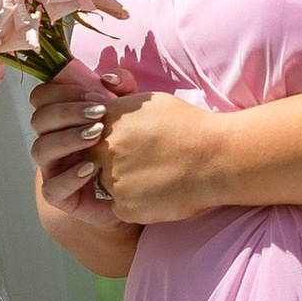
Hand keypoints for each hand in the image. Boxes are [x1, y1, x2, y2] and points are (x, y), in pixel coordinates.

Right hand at [29, 74, 115, 225]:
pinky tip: (91, 168)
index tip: (95, 96)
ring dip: (68, 139)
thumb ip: (123, 88)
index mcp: (61, 119)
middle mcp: (51, 141)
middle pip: (39, 119)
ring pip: (40, 149)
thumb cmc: (127, 146)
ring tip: (97, 136)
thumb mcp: (128, 112)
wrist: (138, 188)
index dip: (61, 91)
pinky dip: (69, 178)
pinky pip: (52, 188)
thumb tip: (108, 78)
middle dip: (68, 112)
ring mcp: (53, 169)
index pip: (42, 97)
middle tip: (99, 113)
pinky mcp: (60, 196)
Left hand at [89, 87, 229, 225]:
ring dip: (125, 183)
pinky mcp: (124, 205)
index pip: (85, 132)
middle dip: (109, 163)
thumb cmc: (188, 127)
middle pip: (92, 160)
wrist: (216, 158)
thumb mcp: (151, 101)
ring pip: (106, 185)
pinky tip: (159, 191)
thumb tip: (98, 93)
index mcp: (109, 121)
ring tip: (156, 175)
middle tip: (142, 162)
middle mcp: (105, 148)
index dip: (102, 141)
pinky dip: (137, 204)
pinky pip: (121, 207)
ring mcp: (112, 179)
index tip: (123, 145)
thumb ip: (119, 101)